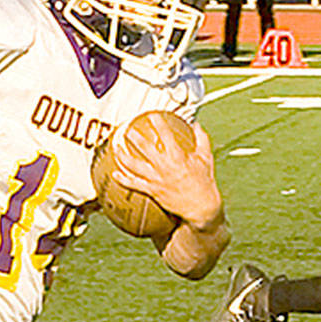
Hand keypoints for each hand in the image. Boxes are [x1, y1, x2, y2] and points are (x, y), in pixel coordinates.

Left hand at [111, 115, 224, 231]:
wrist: (201, 206)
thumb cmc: (204, 182)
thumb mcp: (206, 158)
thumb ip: (201, 139)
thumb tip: (196, 125)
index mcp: (177, 156)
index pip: (165, 135)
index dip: (157, 123)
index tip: (151, 115)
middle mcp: (164, 166)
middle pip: (144, 148)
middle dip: (134, 137)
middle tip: (127, 129)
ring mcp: (156, 179)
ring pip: (134, 166)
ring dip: (123, 156)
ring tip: (116, 148)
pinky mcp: (152, 191)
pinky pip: (134, 184)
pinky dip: (123, 179)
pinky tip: (115, 174)